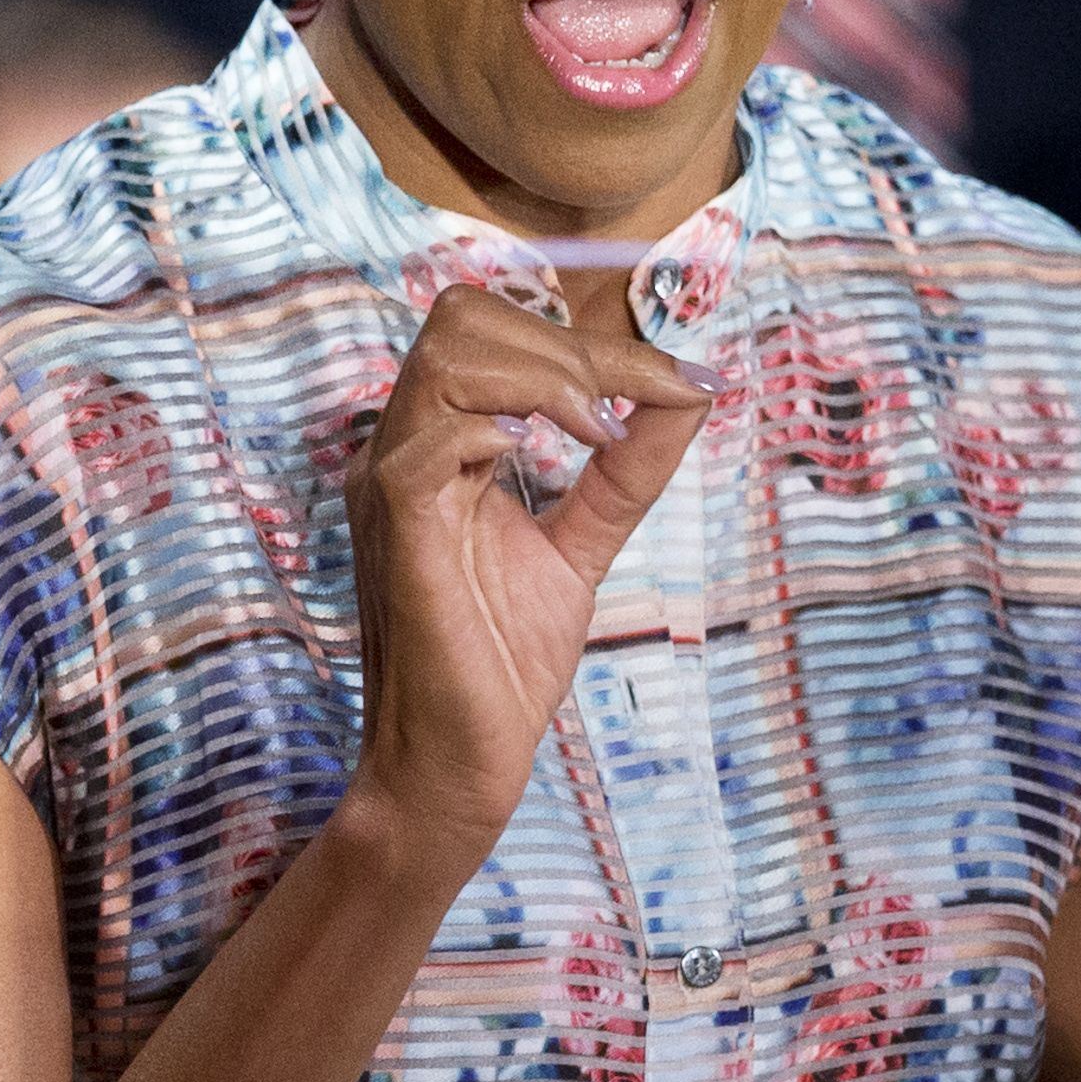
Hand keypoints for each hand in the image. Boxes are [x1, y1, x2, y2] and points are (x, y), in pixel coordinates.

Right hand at [342, 286, 715, 846]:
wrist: (463, 764)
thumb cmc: (502, 664)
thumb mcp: (583, 544)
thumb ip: (628, 468)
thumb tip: (689, 389)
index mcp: (438, 448)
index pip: (493, 332)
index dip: (592, 342)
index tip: (677, 384)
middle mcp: (403, 453)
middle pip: (460, 317)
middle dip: (566, 345)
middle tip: (626, 413)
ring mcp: (391, 489)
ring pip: (445, 358)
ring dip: (546, 377)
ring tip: (600, 434)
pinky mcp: (400, 535)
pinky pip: (428, 443)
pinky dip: (501, 428)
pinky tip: (553, 460)